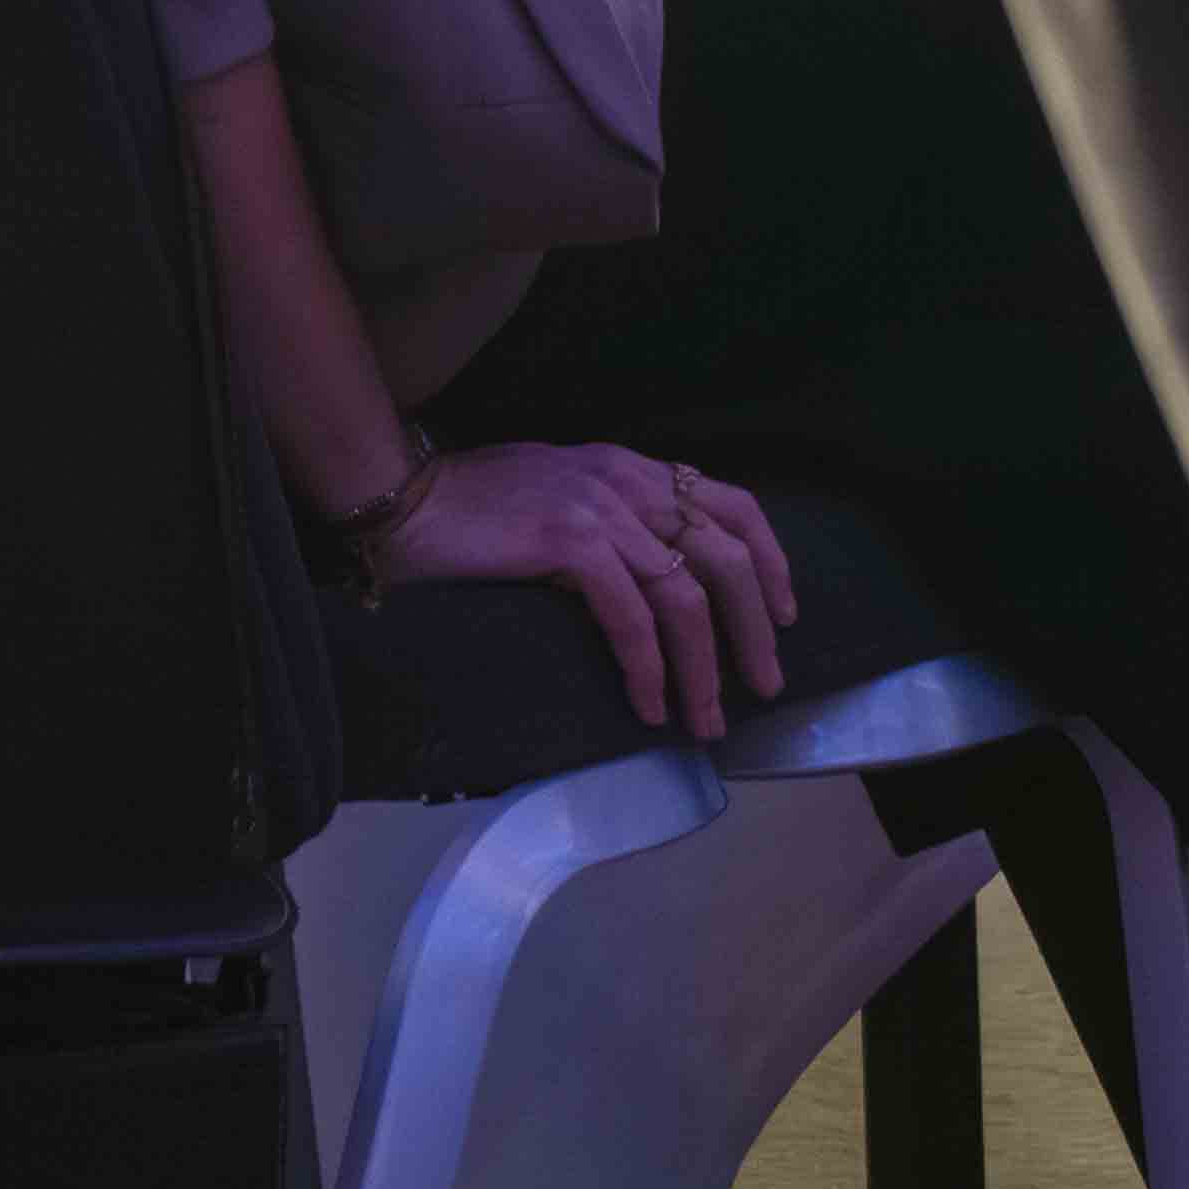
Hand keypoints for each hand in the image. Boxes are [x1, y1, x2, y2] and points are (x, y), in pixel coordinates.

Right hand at [380, 437, 798, 738]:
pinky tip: (651, 704)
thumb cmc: (469, 508)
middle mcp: (626, 483)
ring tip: (706, 719)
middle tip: (764, 684)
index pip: (732, 504)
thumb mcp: (560, 496)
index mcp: (630, 469)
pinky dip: (649, 668)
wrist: (403, 497)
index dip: (770, 561)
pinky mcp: (568, 543)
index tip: (785, 614)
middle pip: (726, 557)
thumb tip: (653, 578)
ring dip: (705, 669)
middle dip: (754, 629)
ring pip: (685, 598)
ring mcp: (600, 510)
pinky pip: (631, 617)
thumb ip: (609, 522)